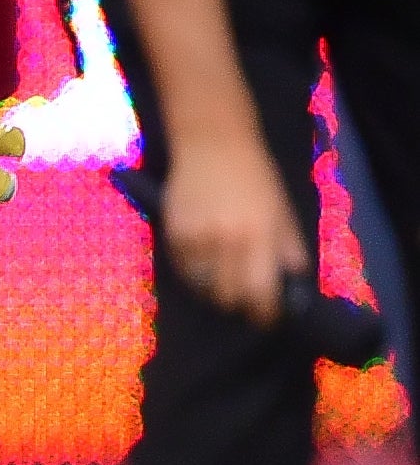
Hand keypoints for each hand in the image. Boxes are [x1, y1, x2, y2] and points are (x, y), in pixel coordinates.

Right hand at [156, 131, 309, 323]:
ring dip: (215, 290)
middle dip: (238, 303)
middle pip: (228, 296)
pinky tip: (204, 264)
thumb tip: (292, 281)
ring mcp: (195, 238)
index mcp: (259, 234)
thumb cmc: (254, 176)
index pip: (260, 290)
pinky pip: (183, 270)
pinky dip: (195, 274)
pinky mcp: (172, 234)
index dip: (264, 312)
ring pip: (202, 287)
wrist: (212, 146)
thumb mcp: (282, 210)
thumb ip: (289, 247)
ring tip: (223, 282)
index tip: (266, 318)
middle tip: (245, 299)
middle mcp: (225, 240)